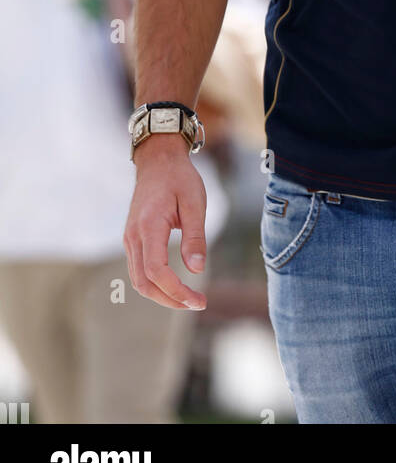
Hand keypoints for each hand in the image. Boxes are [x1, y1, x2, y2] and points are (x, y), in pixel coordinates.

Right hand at [123, 136, 207, 309]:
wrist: (157, 159)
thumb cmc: (179, 178)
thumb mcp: (194, 202)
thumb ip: (195, 236)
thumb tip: (196, 270)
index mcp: (149, 226)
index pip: (156, 271)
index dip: (175, 291)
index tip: (198, 299)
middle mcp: (133, 236)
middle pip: (144, 283)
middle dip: (170, 299)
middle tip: (197, 303)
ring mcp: (130, 238)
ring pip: (139, 280)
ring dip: (162, 294)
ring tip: (189, 298)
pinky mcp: (133, 238)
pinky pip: (139, 269)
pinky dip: (155, 283)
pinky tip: (175, 284)